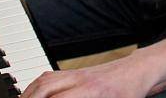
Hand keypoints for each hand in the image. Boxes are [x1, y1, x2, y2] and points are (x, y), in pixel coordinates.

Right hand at [21, 54, 165, 97]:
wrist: (137, 71)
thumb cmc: (129, 93)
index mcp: (92, 91)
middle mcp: (80, 79)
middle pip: (45, 87)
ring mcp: (76, 73)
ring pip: (44, 79)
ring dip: (28, 93)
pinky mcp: (74, 71)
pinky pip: (48, 76)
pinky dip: (36, 87)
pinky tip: (30, 96)